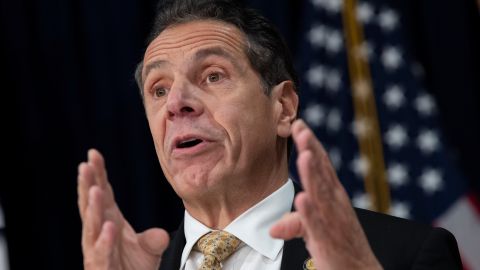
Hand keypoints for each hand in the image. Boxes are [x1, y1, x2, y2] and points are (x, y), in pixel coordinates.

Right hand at [78, 149, 168, 269]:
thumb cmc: (132, 269)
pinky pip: (101, 252)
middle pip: (91, 205)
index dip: (98, 174)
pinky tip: (108, 227)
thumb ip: (153, 239)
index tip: (94, 154)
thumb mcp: (148, 251)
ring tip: (95, 190)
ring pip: (92, 226)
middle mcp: (99, 233)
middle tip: (86, 165)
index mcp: (109, 221)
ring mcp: (97, 250)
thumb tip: (161, 235)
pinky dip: (105, 240)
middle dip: (87, 185)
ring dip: (93, 208)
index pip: (102, 193)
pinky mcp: (100, 267)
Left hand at [270, 120, 381, 269]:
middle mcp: (335, 204)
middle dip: (312, 150)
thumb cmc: (338, 248)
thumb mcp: (316, 231)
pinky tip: (303, 199)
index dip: (311, 145)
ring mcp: (332, 221)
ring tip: (304, 155)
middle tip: (301, 128)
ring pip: (322, 194)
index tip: (299, 125)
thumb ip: (298, 222)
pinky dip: (310, 212)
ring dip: (313, 175)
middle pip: (322, 173)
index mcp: (332, 197)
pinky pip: (317, 225)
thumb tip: (273, 228)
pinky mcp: (328, 241)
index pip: (322, 166)